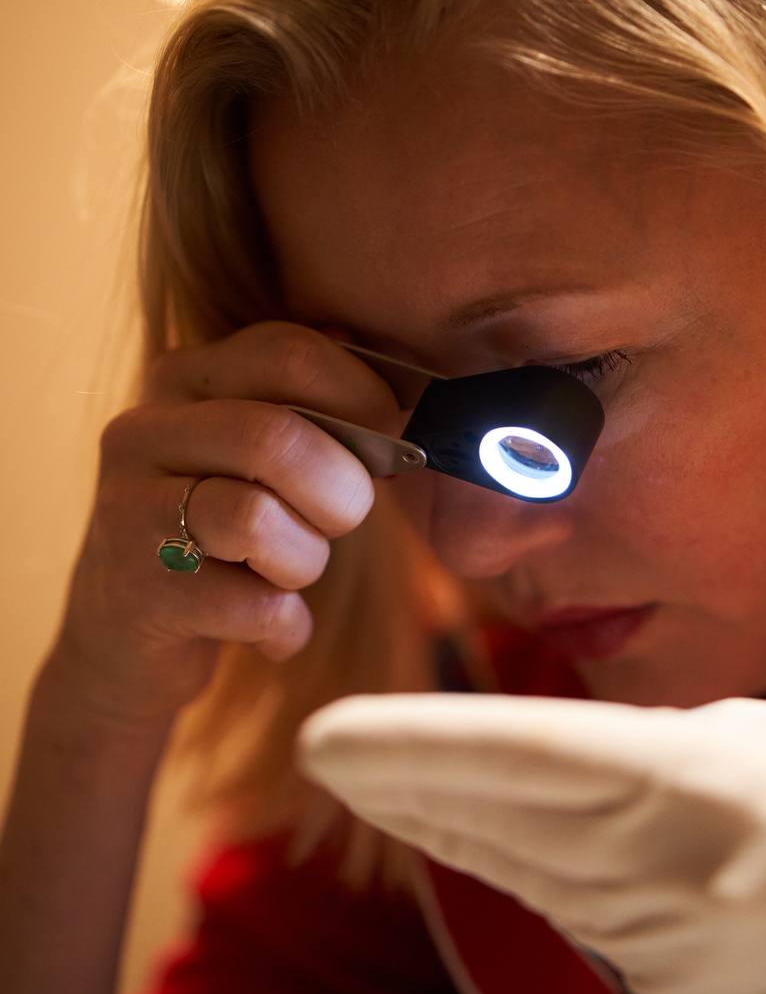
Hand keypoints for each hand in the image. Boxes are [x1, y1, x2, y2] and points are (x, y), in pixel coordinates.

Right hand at [55, 321, 403, 728]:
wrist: (125, 640)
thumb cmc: (223, 540)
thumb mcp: (257, 462)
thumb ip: (317, 414)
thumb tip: (411, 396)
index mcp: (182, 381)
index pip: (288, 353)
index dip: (363, 396)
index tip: (392, 439)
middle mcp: (144, 433)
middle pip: (277, 437)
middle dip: (341, 492)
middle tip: (340, 521)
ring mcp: (129, 511)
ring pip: (258, 520)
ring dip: (305, 562)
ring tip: (285, 577)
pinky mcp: (138, 592)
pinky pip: (256, 606)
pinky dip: (285, 627)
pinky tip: (266, 629)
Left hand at [296, 690, 765, 993]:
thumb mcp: (727, 732)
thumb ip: (619, 756)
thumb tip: (517, 778)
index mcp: (690, 780)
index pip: (517, 757)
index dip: (412, 748)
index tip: (325, 739)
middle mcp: (668, 869)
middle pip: (499, 822)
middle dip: (400, 786)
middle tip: (329, 755)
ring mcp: (672, 942)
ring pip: (525, 873)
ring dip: (446, 827)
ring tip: (381, 788)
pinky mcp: (681, 985)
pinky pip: (576, 917)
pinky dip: (523, 872)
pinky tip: (486, 841)